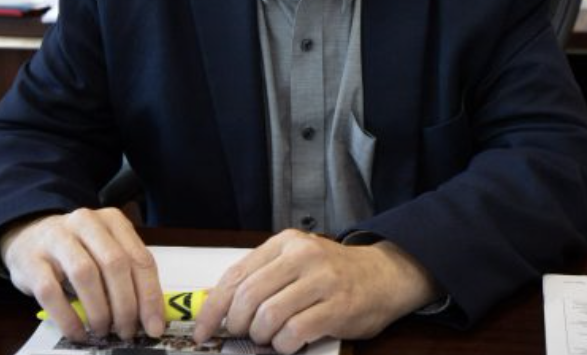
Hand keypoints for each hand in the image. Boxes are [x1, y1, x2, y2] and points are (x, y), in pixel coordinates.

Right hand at [0, 207, 165, 340]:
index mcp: (112, 220)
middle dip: (126, 305)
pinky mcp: (32, 260)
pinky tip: (78, 332)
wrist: (28, 236)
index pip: (140, 258)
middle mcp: (85, 222)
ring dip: (99, 311)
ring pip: (85, 275)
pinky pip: (51, 292)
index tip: (154, 325)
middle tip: (126, 331)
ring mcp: (56, 238)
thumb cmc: (76, 250)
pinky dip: (68, 318)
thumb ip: (128, 275)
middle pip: (115, 264)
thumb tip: (150, 316)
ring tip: (103, 330)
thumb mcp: (105, 251)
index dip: (150, 296)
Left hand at [192, 230, 439, 353]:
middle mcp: (302, 256)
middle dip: (237, 324)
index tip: (203, 329)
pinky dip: (284, 345)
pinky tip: (289, 342)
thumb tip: (213, 302)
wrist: (384, 275)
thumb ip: (259, 277)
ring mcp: (322, 281)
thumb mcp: (294, 262)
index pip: (236, 275)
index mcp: (285, 243)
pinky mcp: (338, 307)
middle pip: (248, 297)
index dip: (213, 307)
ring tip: (270, 337)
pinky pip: (294, 332)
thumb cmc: (333, 273)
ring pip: (269, 317)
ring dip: (262, 337)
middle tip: (242, 334)